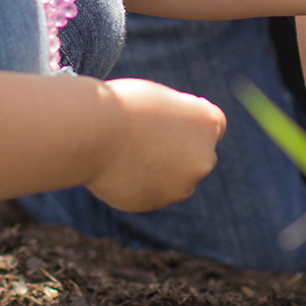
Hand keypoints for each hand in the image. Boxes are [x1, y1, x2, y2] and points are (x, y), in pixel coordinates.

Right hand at [87, 78, 225, 211]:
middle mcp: (204, 158)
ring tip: (126, 150)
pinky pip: (151, 191)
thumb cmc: (124, 106)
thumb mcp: (161, 102)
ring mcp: (181, 186)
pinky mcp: (156, 203)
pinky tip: (118, 166)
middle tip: (144, 136)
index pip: (212, 127)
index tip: (165, 118)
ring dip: (159, 169)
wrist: (93, 130)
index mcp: (209, 123)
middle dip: (178, 150)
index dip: (188, 122)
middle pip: (197, 156)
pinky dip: (139, 182)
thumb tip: (181, 152)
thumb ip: (179, 125)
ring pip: (174, 178)